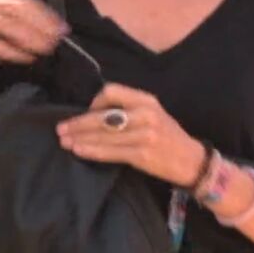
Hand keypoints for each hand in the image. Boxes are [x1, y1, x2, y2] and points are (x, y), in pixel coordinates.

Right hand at [0, 0, 64, 63]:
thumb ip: (3, 12)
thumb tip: (27, 23)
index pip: (26, 3)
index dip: (46, 15)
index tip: (62, 28)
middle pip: (22, 14)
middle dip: (43, 27)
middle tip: (60, 41)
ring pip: (10, 26)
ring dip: (31, 38)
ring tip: (47, 50)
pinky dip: (10, 50)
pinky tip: (24, 58)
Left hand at [55, 83, 207, 185]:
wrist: (192, 161)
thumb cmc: (169, 137)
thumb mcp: (154, 114)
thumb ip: (129, 110)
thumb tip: (95, 113)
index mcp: (147, 100)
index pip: (112, 91)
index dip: (94, 102)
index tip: (85, 113)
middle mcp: (145, 115)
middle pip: (102, 116)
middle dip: (78, 123)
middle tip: (61, 129)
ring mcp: (144, 135)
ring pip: (103, 135)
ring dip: (80, 138)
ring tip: (65, 141)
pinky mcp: (141, 155)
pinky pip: (110, 152)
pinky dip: (91, 151)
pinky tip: (79, 150)